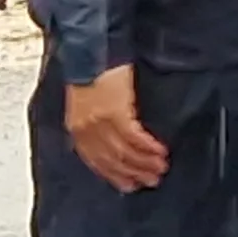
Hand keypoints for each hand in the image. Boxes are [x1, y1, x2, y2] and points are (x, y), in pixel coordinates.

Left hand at [65, 65, 171, 192]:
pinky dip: (148, 147)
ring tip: (160, 168)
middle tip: (151, 181)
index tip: (129, 185)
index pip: (96, 161)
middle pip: (112, 159)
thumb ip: (94, 121)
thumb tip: (112, 138)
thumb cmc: (91, 72)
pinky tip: (160, 151)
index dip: (114, 175)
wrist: (91, 51)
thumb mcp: (85, 101)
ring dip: (144, 162)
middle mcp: (87, 130)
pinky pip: (134, 137)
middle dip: (133, 173)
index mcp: (77, 128)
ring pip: (124, 151)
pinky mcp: (115, 113)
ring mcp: (100, 123)